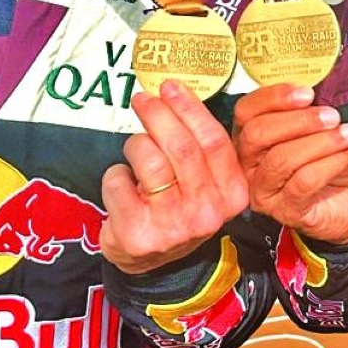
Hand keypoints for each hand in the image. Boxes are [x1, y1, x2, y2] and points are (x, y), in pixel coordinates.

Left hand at [99, 80, 249, 273]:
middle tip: (142, 99)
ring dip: (136, 145)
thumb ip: (200, 146)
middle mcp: (208, 213)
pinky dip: (115, 174)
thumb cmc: (176, 208)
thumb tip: (176, 94)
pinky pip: (118, 181)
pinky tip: (123, 185)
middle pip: (182, 147)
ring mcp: (174, 227)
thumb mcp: (203, 182)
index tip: (170, 87)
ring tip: (135, 148)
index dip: (190, 108)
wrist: (148, 260)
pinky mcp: (139, 235)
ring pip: (149, 160)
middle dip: (158, 114)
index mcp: (232, 195)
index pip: (214, 142)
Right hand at [233, 84, 347, 245]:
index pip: (245, 112)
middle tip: (331, 116)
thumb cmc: (322, 166)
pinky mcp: (285, 211)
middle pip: (256, 135)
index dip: (273, 98)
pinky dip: (331, 162)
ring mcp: (263, 192)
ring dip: (320, 142)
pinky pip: (304, 182)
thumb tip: (315, 99)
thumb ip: (305, 113)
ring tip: (347, 134)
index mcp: (248, 140)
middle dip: (298, 120)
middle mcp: (247, 167)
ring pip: (281, 159)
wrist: (340, 207)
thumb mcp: (313, 133)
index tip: (308, 93)